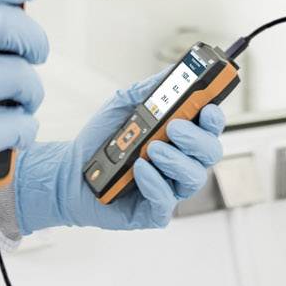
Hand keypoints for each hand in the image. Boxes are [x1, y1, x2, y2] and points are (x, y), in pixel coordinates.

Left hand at [14, 72, 225, 235]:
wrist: (71, 170)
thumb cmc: (102, 139)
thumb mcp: (124, 105)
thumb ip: (149, 90)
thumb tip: (173, 74)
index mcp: (179, 136)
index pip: (209, 126)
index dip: (214, 117)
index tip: (209, 107)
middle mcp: (181, 162)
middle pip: (210, 152)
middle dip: (196, 138)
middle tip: (173, 128)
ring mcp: (171, 188)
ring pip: (194, 177)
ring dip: (176, 160)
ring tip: (151, 149)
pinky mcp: (155, 212)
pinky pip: (167, 201)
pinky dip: (155, 182)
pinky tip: (138, 170)